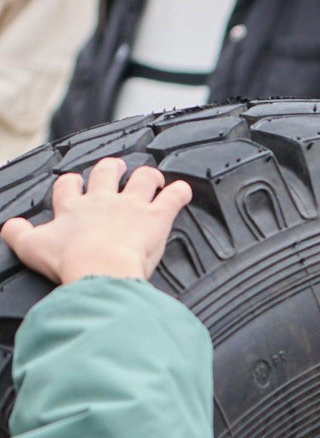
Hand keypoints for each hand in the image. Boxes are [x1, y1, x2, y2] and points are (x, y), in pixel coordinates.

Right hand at [1, 157, 193, 284]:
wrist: (99, 269)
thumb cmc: (69, 260)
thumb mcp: (31, 248)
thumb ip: (17, 235)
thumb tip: (8, 227)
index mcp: (73, 208)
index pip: (69, 186)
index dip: (71, 184)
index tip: (73, 185)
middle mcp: (103, 201)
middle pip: (106, 172)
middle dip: (110, 168)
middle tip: (114, 169)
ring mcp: (131, 206)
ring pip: (142, 178)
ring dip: (147, 176)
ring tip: (151, 177)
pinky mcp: (156, 217)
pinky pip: (173, 197)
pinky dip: (180, 193)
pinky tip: (183, 191)